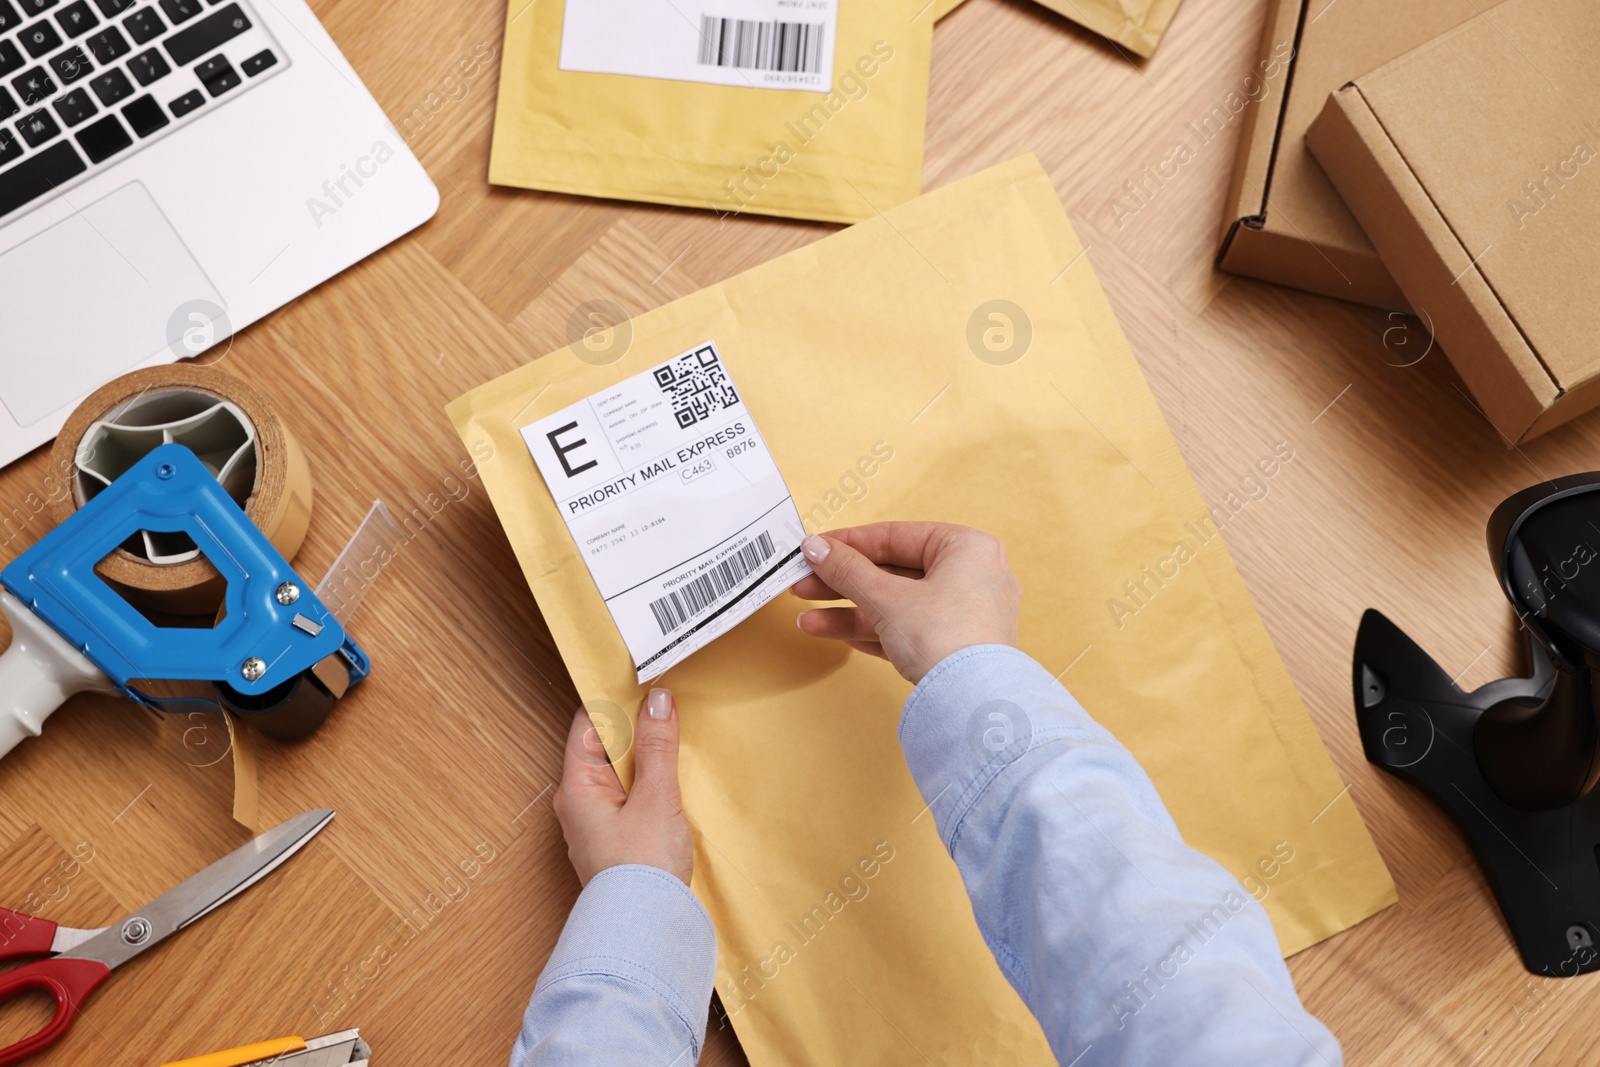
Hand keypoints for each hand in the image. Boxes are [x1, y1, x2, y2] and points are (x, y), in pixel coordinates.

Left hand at [552, 688, 693, 886]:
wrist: (646, 930)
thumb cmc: (642, 868)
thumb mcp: (656, 798)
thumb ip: (657, 747)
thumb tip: (656, 701)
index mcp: (576, 787)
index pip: (587, 726)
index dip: (614, 702)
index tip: (643, 685)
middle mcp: (579, 804)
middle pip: (604, 749)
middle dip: (635, 730)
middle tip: (666, 709)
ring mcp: (597, 825)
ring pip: (619, 775)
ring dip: (645, 759)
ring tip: (674, 742)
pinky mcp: (617, 842)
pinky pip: (629, 799)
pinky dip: (649, 785)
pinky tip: (672, 783)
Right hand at [793, 522, 1021, 683]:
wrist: (973, 706)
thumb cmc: (945, 639)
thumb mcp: (887, 598)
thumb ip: (847, 570)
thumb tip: (816, 548)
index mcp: (967, 548)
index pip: (897, 536)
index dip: (849, 543)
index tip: (816, 549)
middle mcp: (972, 577)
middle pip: (893, 573)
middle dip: (843, 583)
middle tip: (804, 584)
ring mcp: (965, 615)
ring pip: (896, 605)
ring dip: (849, 613)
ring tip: (808, 620)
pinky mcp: (955, 648)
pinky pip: (906, 630)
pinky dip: (872, 631)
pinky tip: (834, 634)